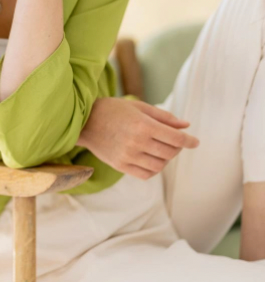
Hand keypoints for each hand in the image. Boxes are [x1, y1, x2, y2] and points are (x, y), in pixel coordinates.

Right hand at [76, 96, 199, 179]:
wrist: (85, 121)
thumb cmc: (113, 110)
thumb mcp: (139, 107)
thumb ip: (164, 117)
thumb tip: (186, 126)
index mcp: (143, 125)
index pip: (175, 138)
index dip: (189, 141)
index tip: (196, 142)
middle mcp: (137, 142)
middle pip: (170, 152)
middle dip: (177, 147)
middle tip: (175, 141)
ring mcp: (128, 156)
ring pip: (160, 166)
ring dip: (166, 159)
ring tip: (161, 149)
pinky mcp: (121, 166)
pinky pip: (146, 174)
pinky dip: (154, 168)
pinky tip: (151, 158)